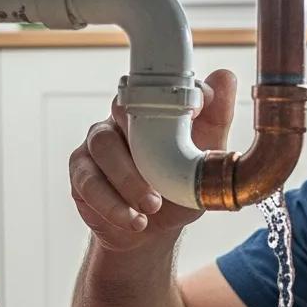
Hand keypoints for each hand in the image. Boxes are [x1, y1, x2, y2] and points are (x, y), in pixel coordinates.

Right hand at [69, 68, 236, 251]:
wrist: (151, 231)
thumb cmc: (179, 188)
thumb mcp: (206, 159)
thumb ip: (217, 119)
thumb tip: (225, 76)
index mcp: (154, 108)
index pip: (156, 86)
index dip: (169, 94)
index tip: (194, 111)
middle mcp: (123, 118)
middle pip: (122, 108)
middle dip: (144, 140)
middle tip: (165, 170)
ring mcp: (100, 141)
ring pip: (104, 146)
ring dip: (129, 179)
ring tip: (153, 206)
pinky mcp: (82, 170)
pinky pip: (89, 180)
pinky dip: (113, 204)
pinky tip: (134, 220)